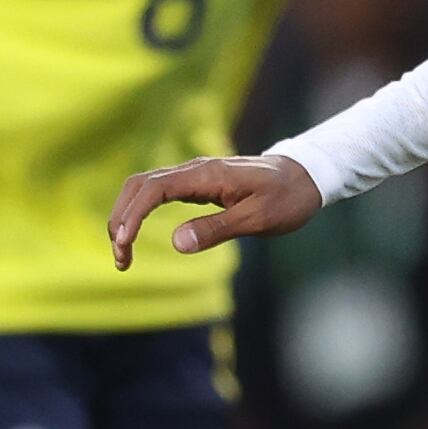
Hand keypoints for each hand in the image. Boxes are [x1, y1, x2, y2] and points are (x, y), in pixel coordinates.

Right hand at [109, 155, 320, 265]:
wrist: (306, 176)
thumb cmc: (287, 198)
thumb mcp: (259, 219)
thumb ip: (217, 229)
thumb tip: (176, 243)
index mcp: (206, 174)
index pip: (153, 189)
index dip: (132, 216)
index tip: (124, 245)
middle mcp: (195, 169)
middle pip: (139, 185)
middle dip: (121, 219)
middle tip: (120, 259)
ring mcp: (194, 175)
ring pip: (144, 188)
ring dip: (126, 216)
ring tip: (124, 254)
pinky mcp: (197, 184)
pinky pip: (158, 193)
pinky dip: (140, 212)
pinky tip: (137, 235)